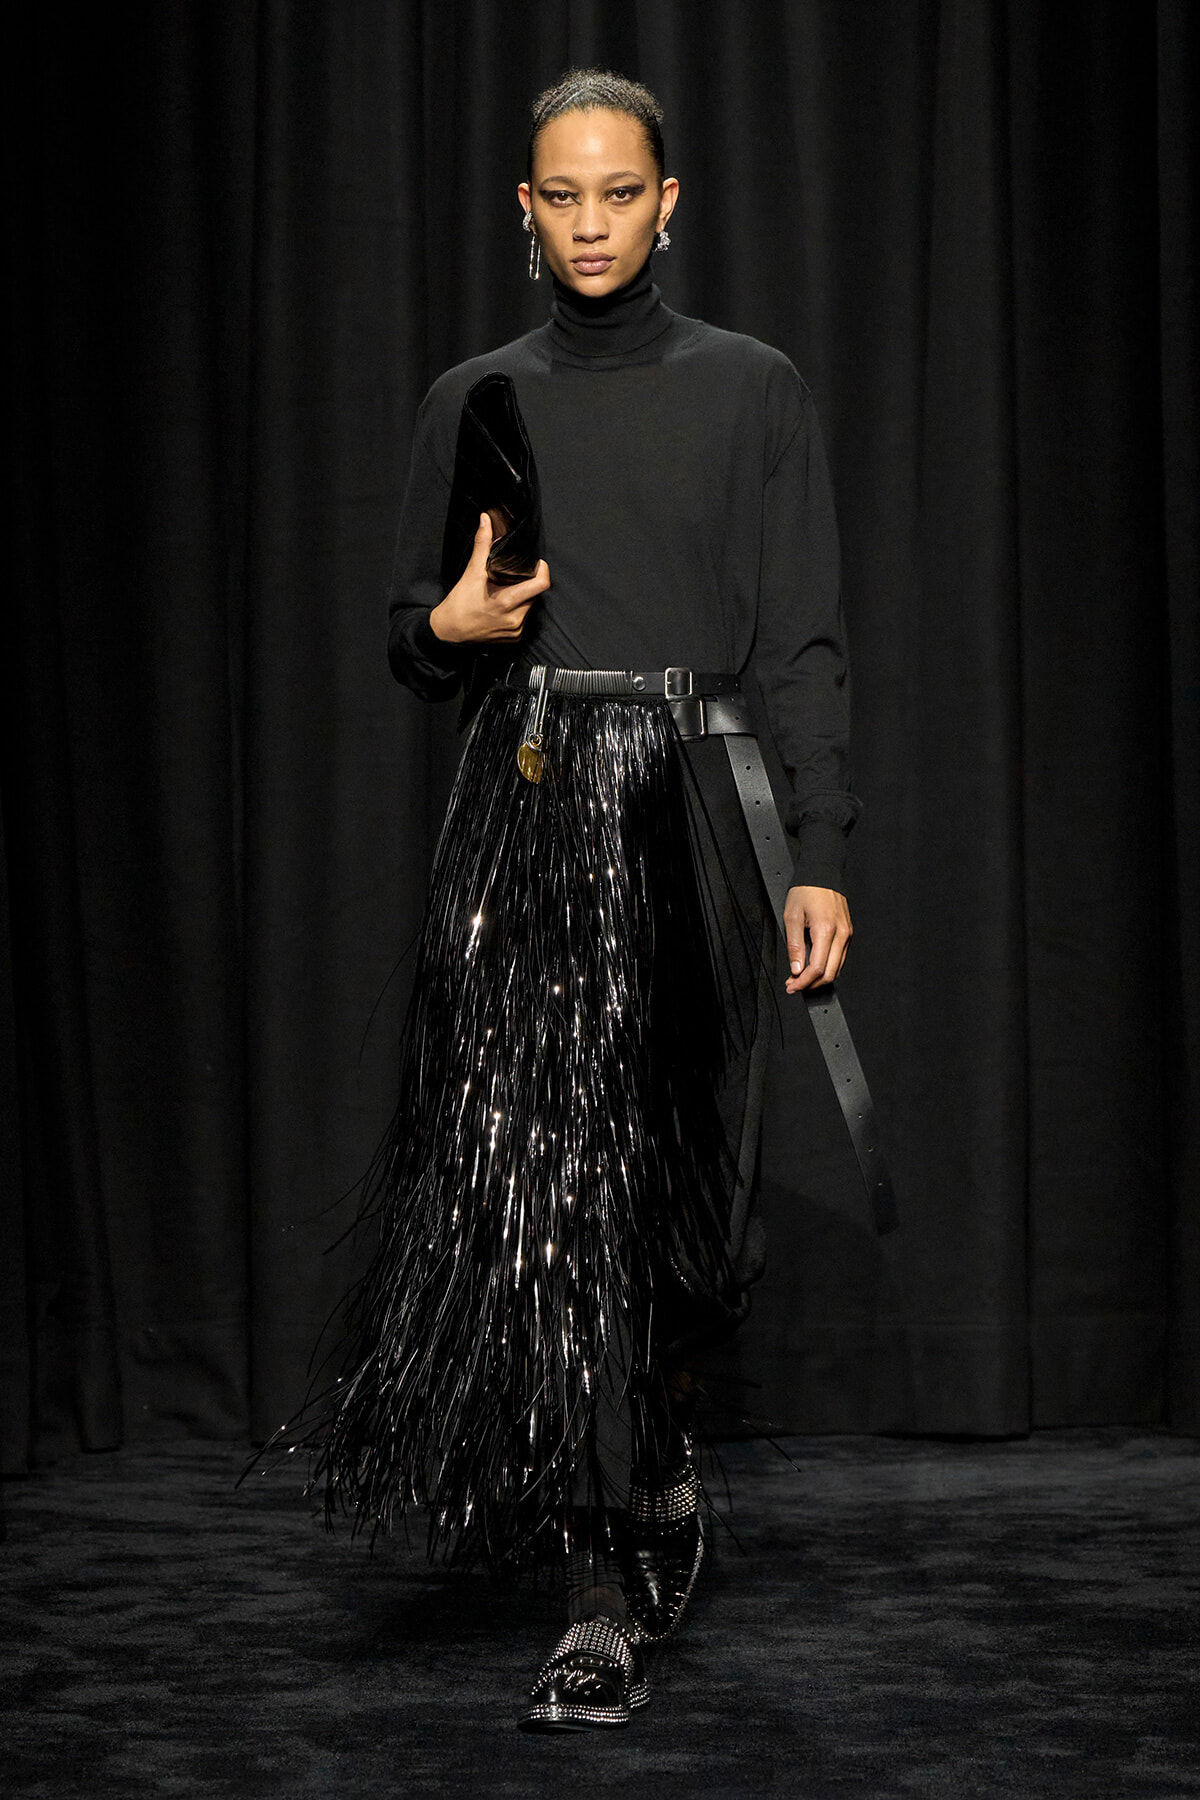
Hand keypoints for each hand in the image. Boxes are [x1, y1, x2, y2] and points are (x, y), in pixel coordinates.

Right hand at [428, 512, 549, 643]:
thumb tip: (486, 520)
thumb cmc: (459, 604)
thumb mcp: (471, 572)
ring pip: (530, 607)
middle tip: (513, 578)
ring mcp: (515, 631)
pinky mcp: (514, 639)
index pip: (541, 585)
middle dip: (528, 583)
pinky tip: (503, 608)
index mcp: (507, 602)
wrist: (448, 631)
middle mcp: (515, 619)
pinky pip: (523, 620)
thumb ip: (482, 544)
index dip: (542, 571)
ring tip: (505, 592)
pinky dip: (517, 611)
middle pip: (535, 594)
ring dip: (523, 597)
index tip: (537, 564)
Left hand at [784, 885, 851, 993]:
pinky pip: (839, 957)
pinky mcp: (848, 933)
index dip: (803, 982)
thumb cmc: (807, 891)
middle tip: (795, 985)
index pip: (817, 968)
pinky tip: (813, 966)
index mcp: (826, 930)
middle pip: (830, 973)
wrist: (822, 874)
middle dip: (811, 984)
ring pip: (837, 968)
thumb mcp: (792, 917)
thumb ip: (794, 946)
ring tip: (801, 977)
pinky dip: (827, 966)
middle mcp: (841, 934)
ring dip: (819, 978)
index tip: (792, 986)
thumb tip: (796, 969)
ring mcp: (847, 934)